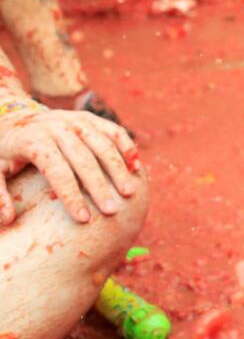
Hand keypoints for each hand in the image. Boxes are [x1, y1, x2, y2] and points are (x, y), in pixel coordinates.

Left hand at [0, 106, 138, 224]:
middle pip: (84, 158)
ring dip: (118, 169)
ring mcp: (76, 119)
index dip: (71, 195)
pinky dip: (126, 147)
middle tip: (112, 211)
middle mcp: (58, 126)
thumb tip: (7, 220)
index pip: (56, 170)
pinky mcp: (89, 118)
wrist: (12, 118)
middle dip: (99, 186)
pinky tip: (136, 168)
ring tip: (129, 193)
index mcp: (34, 140)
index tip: (83, 219)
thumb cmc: (3, 153)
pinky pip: (113, 131)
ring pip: (103, 144)